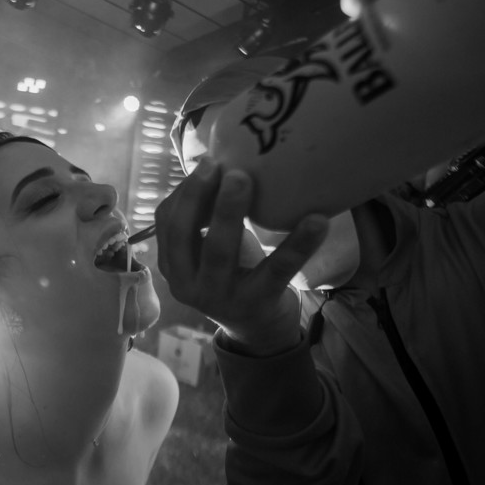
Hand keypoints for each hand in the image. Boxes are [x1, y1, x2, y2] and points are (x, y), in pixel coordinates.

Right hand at [155, 156, 324, 354]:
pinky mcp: (256, 304)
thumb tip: (221, 154)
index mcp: (173, 264)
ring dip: (230, 212)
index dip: (184, 192)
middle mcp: (187, 284)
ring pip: (220, 252)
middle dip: (199, 196)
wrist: (258, 331)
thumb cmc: (232, 274)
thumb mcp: (207, 250)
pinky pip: (276, 270)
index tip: (208, 161)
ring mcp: (220, 297)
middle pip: (185, 234)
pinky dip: (298, 244)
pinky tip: (317, 220)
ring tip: (247, 179)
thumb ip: (203, 216)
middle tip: (219, 164)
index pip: (167, 223)